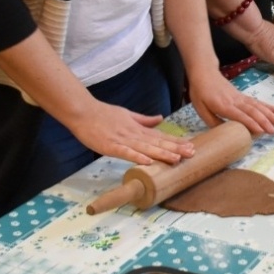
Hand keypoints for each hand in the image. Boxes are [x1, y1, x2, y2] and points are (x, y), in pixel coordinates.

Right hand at [65, 99, 194, 167]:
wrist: (82, 111)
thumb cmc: (103, 114)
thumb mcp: (127, 115)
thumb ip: (144, 120)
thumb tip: (160, 118)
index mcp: (138, 129)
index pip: (160, 136)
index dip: (175, 142)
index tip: (191, 146)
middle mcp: (133, 134)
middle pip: (157, 143)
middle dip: (175, 148)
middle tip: (191, 153)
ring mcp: (122, 140)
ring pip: (145, 148)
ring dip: (161, 154)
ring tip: (176, 159)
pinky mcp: (110, 146)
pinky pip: (125, 152)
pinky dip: (136, 157)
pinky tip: (148, 162)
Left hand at [187, 68, 273, 134]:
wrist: (204, 72)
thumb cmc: (200, 92)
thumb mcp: (200, 109)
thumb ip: (212, 121)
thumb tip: (225, 133)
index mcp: (223, 105)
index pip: (239, 115)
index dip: (250, 123)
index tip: (261, 131)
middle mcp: (234, 101)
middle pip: (252, 111)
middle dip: (264, 121)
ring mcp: (239, 97)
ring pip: (256, 106)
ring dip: (269, 114)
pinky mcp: (242, 95)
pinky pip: (256, 101)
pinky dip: (266, 106)